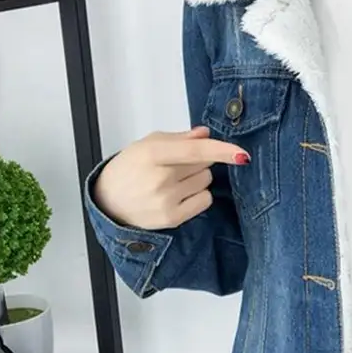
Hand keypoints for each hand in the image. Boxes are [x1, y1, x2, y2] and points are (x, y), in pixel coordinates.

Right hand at [94, 126, 249, 229]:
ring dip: (197, 179)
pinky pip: (205, 200)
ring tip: (173, 181)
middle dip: (198, 162)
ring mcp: (167, 200)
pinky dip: (198, 195)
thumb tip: (205, 134)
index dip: (222, 150)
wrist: (109, 201)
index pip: (195, 151)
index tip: (242, 154)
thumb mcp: (148, 145)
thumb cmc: (129, 169)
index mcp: (153, 154)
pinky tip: (179, 195)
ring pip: (206, 182)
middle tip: (176, 166)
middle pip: (205, 165)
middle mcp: (160, 179)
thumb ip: (179, 138)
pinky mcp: (173, 218)